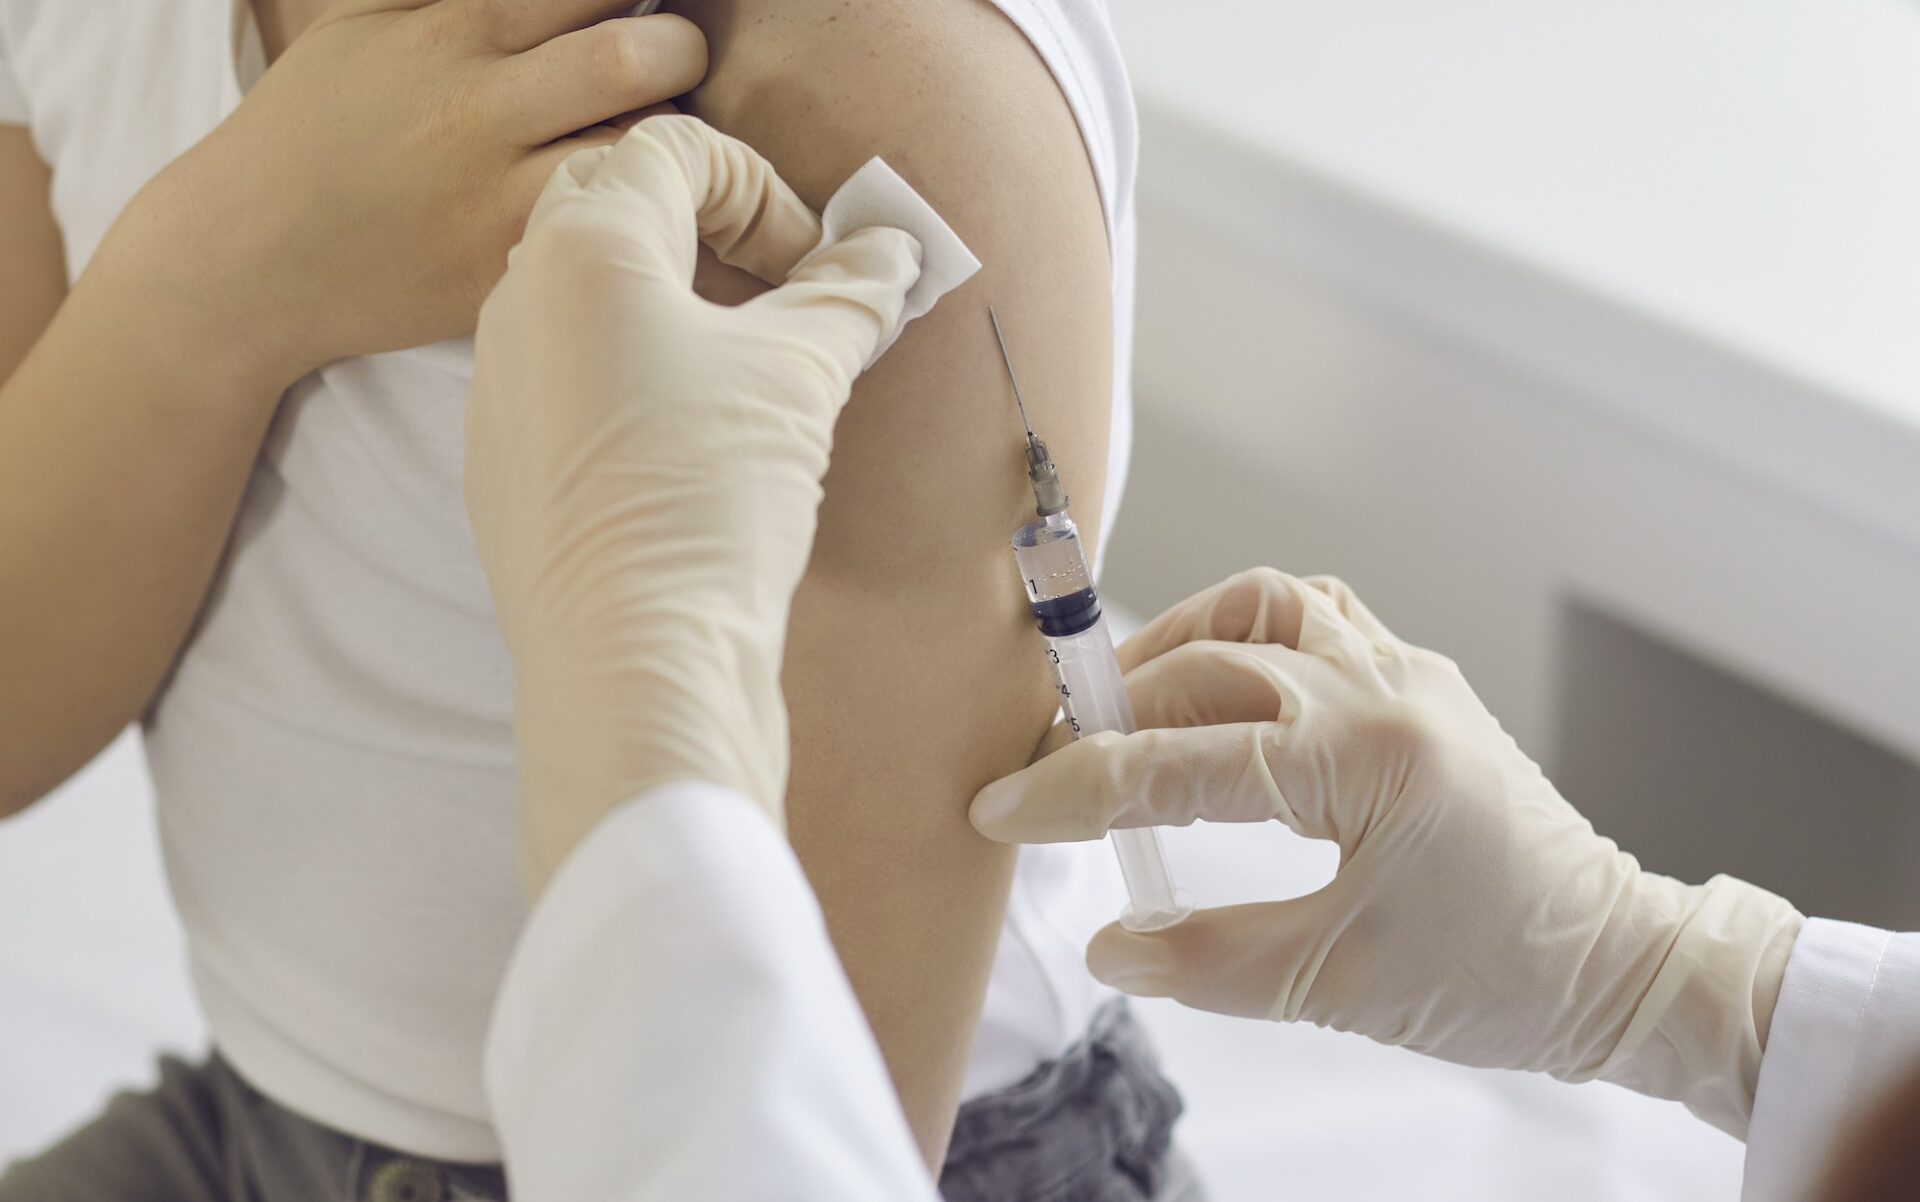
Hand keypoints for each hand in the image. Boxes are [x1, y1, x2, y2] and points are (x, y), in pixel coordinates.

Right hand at [106, 0, 706, 386]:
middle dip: (679, 51)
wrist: (245, 256)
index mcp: (450, 27)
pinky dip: (643, 213)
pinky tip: (638, 206)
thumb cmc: (317, 130)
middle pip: (633, 55)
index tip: (647, 2)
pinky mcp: (510, 267)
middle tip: (673, 66)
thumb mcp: (365, 24)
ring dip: (673, 140)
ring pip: (637, 151)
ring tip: (662, 140)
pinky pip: (610, 230)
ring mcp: (498, 194)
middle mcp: (479, 104)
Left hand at [467, 115, 921, 894]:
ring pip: (585, 298)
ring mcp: (495, 386)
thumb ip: (848, 296)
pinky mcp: (500, 464)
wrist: (636, 663)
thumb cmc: (709, 501)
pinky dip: (631, 378)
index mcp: (582, 249)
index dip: (766, 189)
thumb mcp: (801, 378)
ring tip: (749, 372)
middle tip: (782, 296)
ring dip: (671, 306)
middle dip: (710, 232)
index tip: (819, 266)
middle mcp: (516, 301)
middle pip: (615, 207)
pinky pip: (564, 380)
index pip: (675, 149)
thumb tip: (891, 255)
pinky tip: (693, 446)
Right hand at [971, 568, 1803, 1135]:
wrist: (1617, 965)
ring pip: (1261, 608)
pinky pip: (1318, 616)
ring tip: (1121, 706)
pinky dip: (1248, 632)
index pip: (1178, 764)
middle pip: (1204, 667)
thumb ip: (1206, 961)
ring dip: (1177, 645)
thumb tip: (1109, 947)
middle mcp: (1383, 690)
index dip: (1077, 790)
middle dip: (1110, 716)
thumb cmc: (1499, 979)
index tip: (1002, 808)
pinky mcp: (1419, 681)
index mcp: (1364, 760)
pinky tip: (1217, 685)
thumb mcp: (1335, 985)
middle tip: (1050, 768)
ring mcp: (1406, 673)